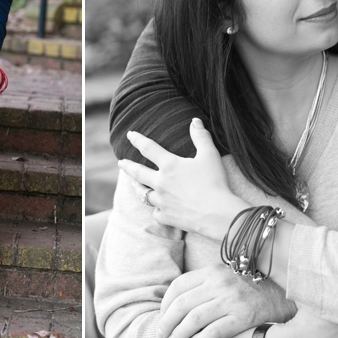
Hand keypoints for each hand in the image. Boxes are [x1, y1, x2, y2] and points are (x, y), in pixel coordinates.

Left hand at [119, 118, 246, 239]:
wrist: (217, 214)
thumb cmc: (214, 182)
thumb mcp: (210, 155)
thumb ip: (201, 137)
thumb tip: (195, 121)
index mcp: (170, 165)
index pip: (148, 148)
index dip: (138, 140)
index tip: (130, 135)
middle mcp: (161, 183)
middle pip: (138, 173)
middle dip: (127, 166)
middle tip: (121, 163)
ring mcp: (162, 201)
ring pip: (144, 194)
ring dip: (138, 188)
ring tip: (135, 185)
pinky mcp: (167, 217)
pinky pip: (157, 213)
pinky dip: (157, 210)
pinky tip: (158, 209)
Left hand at [158, 263, 296, 337]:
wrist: (286, 297)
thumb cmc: (250, 289)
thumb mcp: (226, 277)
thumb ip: (205, 284)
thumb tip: (175, 302)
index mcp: (213, 271)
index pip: (178, 286)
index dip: (165, 304)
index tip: (162, 316)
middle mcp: (221, 283)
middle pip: (182, 304)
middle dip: (167, 322)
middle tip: (161, 335)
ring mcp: (232, 300)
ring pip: (194, 318)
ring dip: (179, 333)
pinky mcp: (244, 317)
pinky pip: (215, 331)